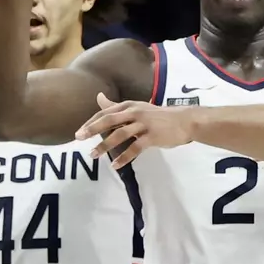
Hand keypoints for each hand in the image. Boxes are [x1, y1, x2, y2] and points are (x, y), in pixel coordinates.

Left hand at [77, 94, 194, 166]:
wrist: (184, 121)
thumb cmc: (158, 116)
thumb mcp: (136, 107)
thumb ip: (116, 106)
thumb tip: (98, 97)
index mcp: (128, 106)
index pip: (105, 112)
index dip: (91, 122)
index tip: (79, 132)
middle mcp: (134, 112)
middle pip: (109, 120)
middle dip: (92, 129)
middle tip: (79, 138)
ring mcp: (143, 124)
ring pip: (120, 135)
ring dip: (105, 145)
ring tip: (93, 154)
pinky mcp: (152, 136)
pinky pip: (135, 148)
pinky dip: (124, 157)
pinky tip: (115, 165)